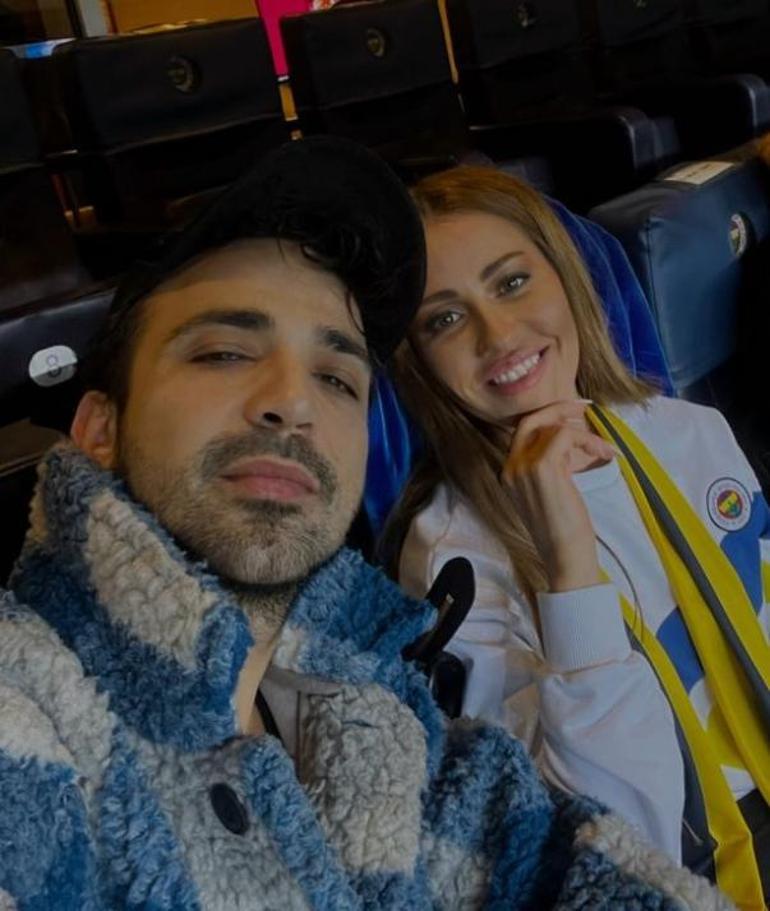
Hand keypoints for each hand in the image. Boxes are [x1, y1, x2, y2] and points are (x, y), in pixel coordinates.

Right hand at [501, 401, 613, 591]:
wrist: (565, 556)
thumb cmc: (563, 532)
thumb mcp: (551, 495)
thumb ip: (550, 469)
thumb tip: (569, 443)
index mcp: (508, 475)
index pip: (522, 433)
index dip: (547, 418)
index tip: (572, 414)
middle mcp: (510, 468)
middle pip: (529, 421)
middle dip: (558, 410)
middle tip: (584, 408)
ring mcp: (523, 467)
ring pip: (552, 428)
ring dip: (584, 433)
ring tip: (603, 449)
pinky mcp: (542, 468)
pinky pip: (566, 436)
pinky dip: (588, 440)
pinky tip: (603, 453)